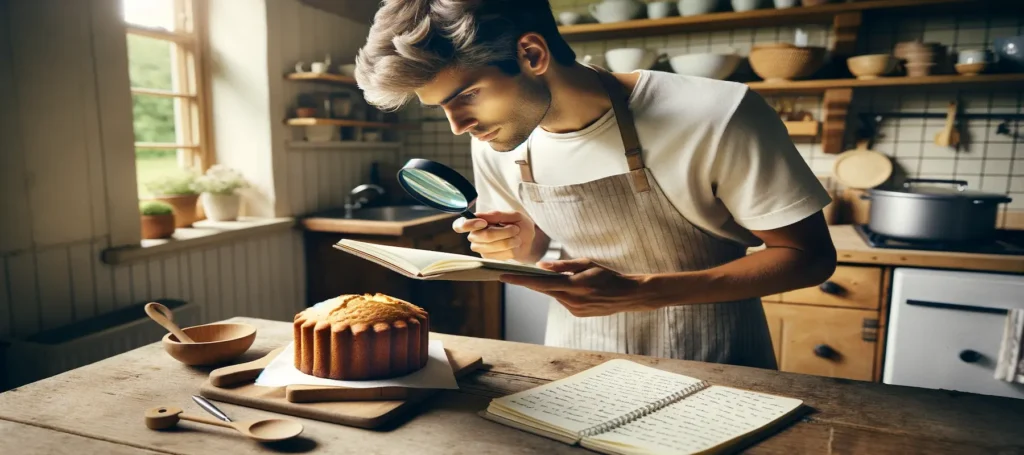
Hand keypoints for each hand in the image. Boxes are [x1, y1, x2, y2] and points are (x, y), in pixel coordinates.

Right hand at [452, 211, 535, 261]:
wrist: (528, 240)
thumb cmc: (519, 225)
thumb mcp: (513, 215)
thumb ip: (496, 215)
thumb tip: (478, 216)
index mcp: (477, 222)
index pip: (460, 225)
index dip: (469, 224)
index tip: (483, 223)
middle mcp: (475, 236)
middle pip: (484, 236)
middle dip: (504, 232)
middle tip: (515, 229)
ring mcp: (480, 248)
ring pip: (492, 246)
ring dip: (509, 241)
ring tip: (516, 237)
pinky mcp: (488, 258)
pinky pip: (499, 255)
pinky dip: (510, 250)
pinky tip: (514, 246)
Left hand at [499, 258, 660, 316]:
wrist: (629, 295)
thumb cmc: (608, 275)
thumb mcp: (586, 264)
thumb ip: (563, 265)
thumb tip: (541, 266)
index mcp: (574, 285)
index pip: (541, 283)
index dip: (520, 280)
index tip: (503, 276)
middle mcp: (572, 301)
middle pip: (543, 290)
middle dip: (529, 282)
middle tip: (511, 274)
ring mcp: (575, 310)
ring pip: (554, 295)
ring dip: (550, 287)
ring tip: (556, 277)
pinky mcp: (578, 314)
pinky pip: (563, 301)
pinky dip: (562, 293)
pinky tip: (572, 288)